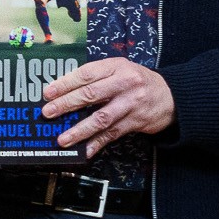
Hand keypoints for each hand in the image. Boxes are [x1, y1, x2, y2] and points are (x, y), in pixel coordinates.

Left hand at [42, 59, 172, 157]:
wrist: (170, 96)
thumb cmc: (137, 82)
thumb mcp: (119, 70)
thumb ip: (96, 77)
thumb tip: (63, 90)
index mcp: (117, 67)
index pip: (87, 74)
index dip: (65, 83)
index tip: (48, 93)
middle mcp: (125, 84)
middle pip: (91, 95)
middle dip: (66, 105)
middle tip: (48, 113)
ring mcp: (130, 104)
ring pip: (101, 118)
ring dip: (79, 130)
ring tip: (62, 139)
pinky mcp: (135, 122)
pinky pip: (111, 135)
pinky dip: (96, 144)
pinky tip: (83, 151)